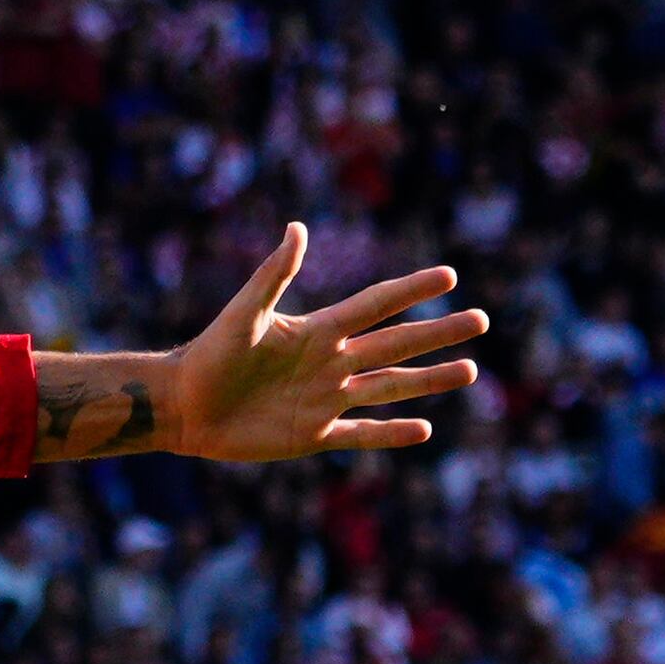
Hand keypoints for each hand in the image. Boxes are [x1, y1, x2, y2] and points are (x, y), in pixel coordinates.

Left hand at [163, 224, 484, 460]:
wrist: (182, 406)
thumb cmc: (208, 354)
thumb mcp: (244, 314)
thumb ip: (273, 275)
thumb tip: (297, 228)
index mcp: (318, 330)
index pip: (376, 305)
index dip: (410, 291)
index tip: (449, 276)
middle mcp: (331, 363)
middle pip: (396, 345)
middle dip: (438, 333)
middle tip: (481, 321)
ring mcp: (325, 400)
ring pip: (389, 388)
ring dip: (429, 381)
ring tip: (470, 371)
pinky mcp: (312, 435)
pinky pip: (361, 434)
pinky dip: (391, 433)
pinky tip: (424, 429)